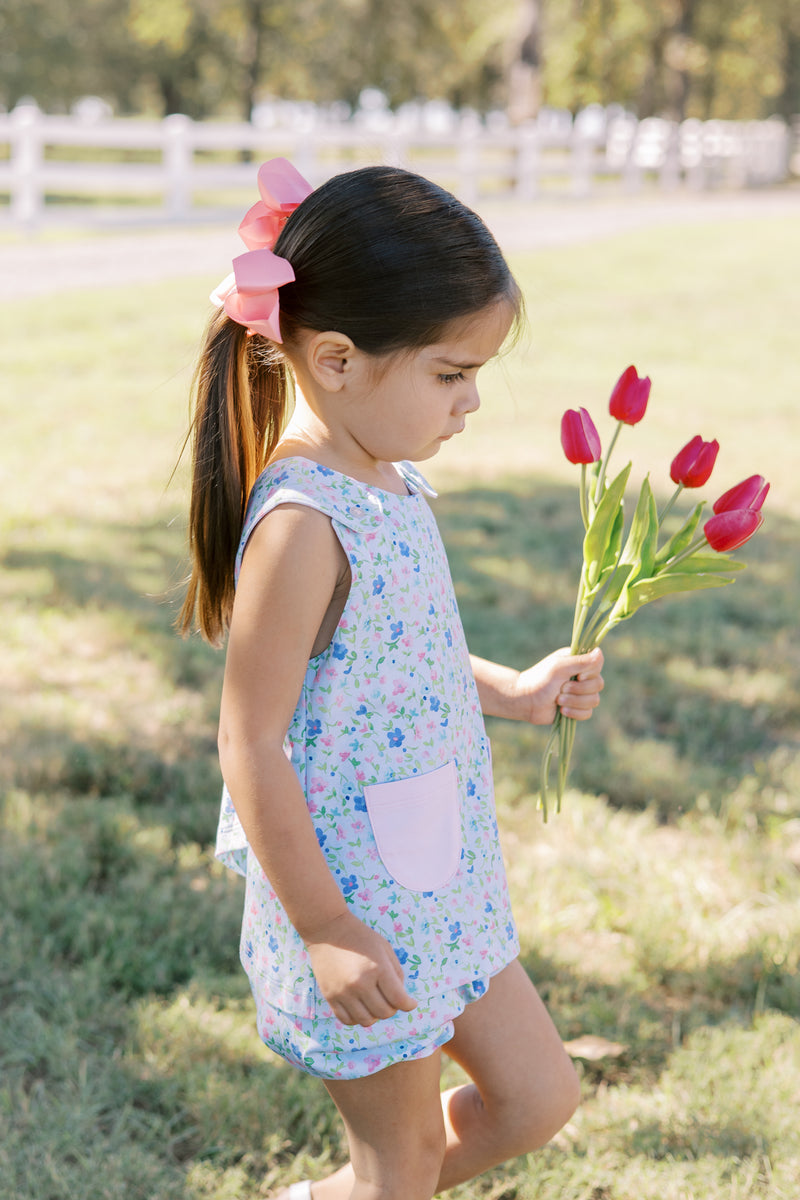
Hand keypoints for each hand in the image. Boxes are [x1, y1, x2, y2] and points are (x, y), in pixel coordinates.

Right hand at [304, 910, 416, 1026]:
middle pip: (384, 1012)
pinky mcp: (330, 996)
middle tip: (390, 999)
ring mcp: (343, 992)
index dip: (409, 1005)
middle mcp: (360, 983)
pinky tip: (360, 1007)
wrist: (327, 930)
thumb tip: (401, 998)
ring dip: (375, 1015)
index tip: (411, 1003)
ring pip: (366, 1021)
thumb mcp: (384, 948)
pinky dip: (357, 1018)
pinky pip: (347, 1020)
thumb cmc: (360, 937)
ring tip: (375, 1002)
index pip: (398, 999)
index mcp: (377, 968)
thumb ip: (396, 972)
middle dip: (392, 1008)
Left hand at [514, 647, 603, 724]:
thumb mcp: (559, 667)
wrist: (526, 701)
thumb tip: (600, 651)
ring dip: (575, 702)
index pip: (598, 664)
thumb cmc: (540, 679)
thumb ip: (581, 661)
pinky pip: (588, 713)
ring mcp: (580, 693)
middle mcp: (581, 676)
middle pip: (598, 684)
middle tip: (561, 688)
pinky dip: (575, 713)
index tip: (577, 676)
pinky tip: (561, 710)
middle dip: (579, 690)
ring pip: (594, 700)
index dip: (590, 673)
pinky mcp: (577, 708)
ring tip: (558, 700)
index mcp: (577, 662)